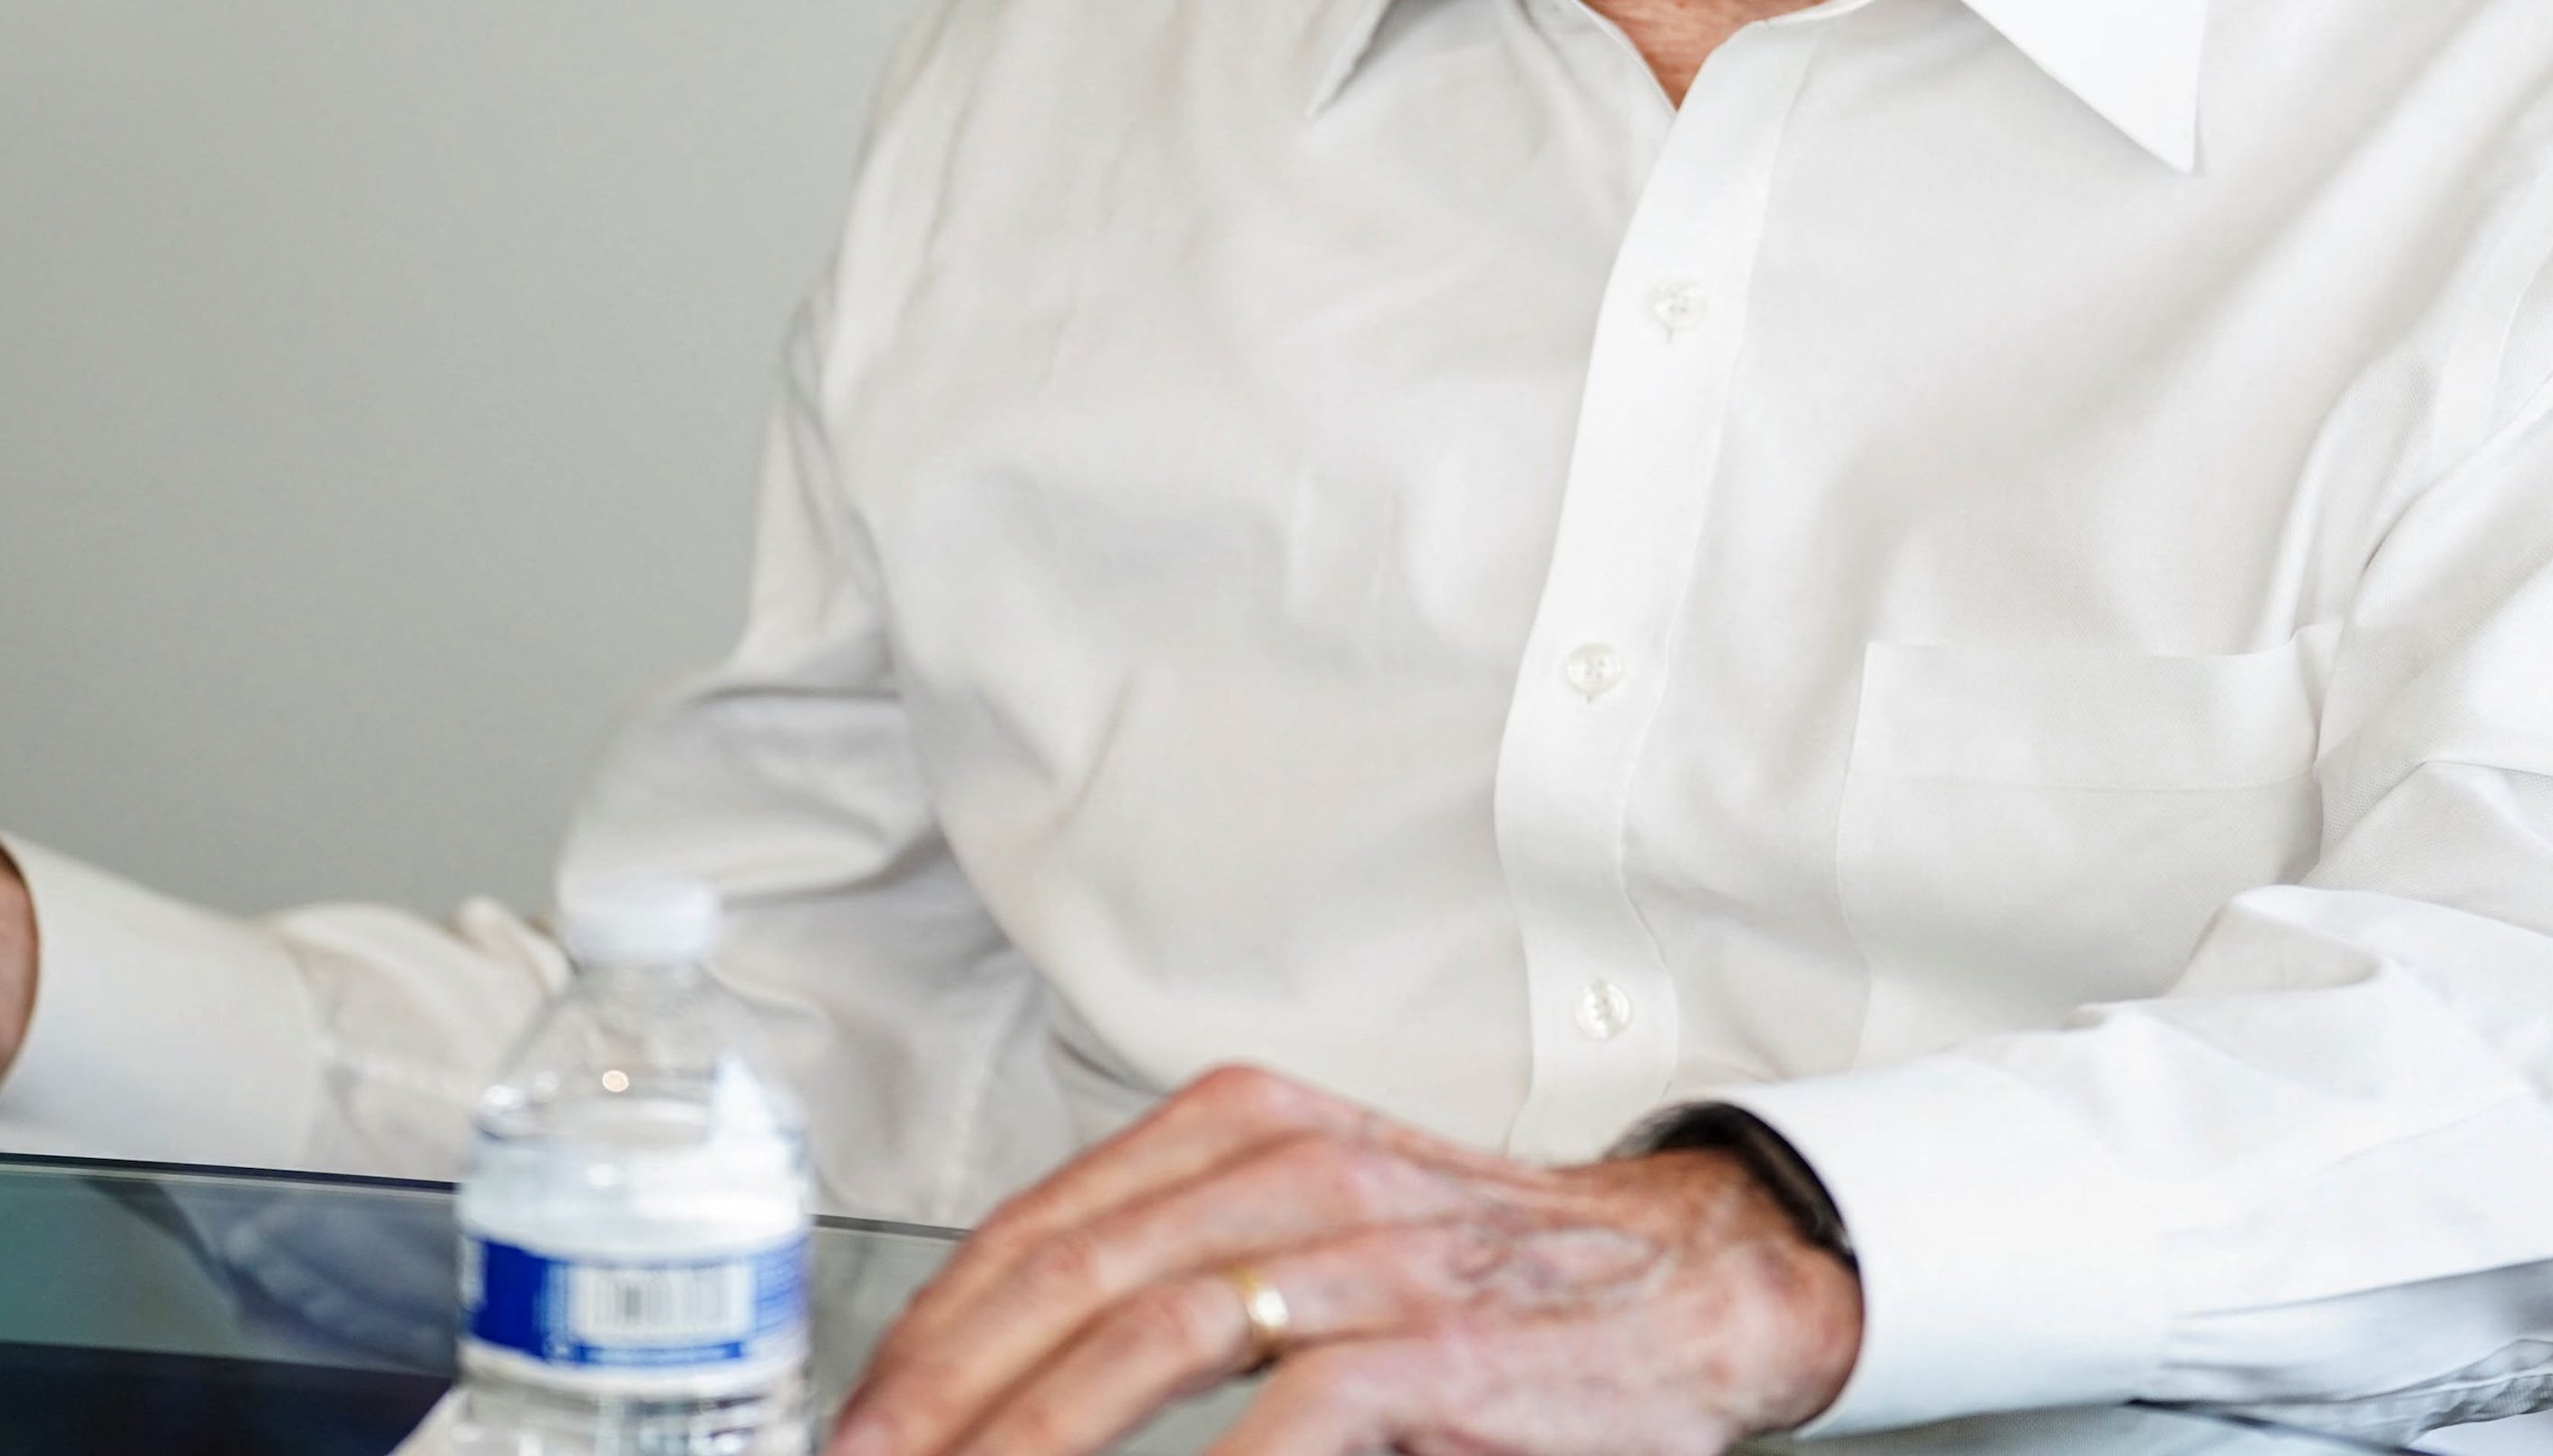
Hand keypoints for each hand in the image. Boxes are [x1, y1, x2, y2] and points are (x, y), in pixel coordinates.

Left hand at [831, 1067, 1862, 1455]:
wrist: (1693, 1283)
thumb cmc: (1487, 1276)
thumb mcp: (1319, 1223)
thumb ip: (1180, 1268)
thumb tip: (1013, 1382)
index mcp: (1245, 1126)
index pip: (1037, 1231)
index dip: (926, 1337)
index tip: (859, 1421)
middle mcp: (1294, 1169)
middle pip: (1063, 1279)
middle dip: (939, 1396)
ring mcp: (1367, 1257)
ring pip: (1147, 1340)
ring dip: (1027, 1438)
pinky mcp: (1435, 1357)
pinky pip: (1283, 1421)